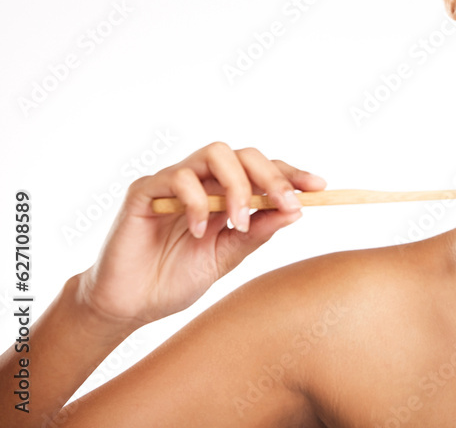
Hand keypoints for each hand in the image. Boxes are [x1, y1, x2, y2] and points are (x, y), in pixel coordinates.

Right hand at [77, 142, 324, 329]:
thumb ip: (258, 233)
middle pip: (244, 154)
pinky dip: (197, 202)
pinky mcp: (144, 191)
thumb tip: (296, 210)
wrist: (130, 306)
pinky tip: (198, 232)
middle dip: (272, 176)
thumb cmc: (176, 280)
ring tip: (239, 222)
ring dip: (237, 185)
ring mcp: (172, 182)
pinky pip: (178, 178)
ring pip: (215, 153)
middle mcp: (201, 181)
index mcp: (224, 195)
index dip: (291, 174)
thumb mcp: (228, 257)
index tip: (320, 186)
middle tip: (289, 203)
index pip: (262, 171)